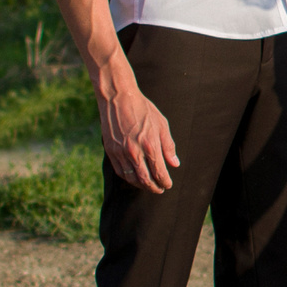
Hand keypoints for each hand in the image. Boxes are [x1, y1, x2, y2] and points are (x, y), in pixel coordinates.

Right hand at [96, 59, 178, 192]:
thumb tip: (175, 164)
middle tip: (160, 189)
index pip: (159, 172)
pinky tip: (134, 178)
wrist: (118, 98)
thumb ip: (168, 146)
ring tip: (148, 185)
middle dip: (154, 187)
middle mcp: (134, 151)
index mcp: (150, 145)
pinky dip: (129, 178)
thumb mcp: (161, 124)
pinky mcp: (111, 151)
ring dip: (142, 185)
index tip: (168, 184)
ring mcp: (121, 152)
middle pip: (145, 180)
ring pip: (132, 178)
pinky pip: (120, 171)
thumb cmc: (143, 109)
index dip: (165, 181)